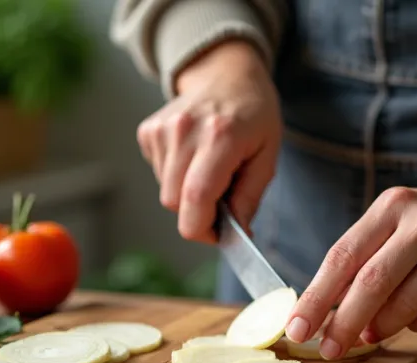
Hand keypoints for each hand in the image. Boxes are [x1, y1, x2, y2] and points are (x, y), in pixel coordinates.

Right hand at [137, 41, 281, 241]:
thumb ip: (250, 197)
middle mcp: (185, 130)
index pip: (196, 198)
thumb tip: (237, 234)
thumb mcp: (268, 155)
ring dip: (187, 194)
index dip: (203, 228)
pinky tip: (193, 157)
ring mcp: (162, 129)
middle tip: (222, 200)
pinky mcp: (148, 131)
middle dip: (198, 213)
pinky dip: (176, 176)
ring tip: (210, 169)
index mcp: (220, 137)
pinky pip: (157, 174)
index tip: (219, 233)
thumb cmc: (254, 115)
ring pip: (165, 192)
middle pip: (175, 203)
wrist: (227, 75)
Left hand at [283, 156, 416, 358]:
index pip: (344, 256)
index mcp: (393, 206)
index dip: (316, 297)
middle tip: (328, 349)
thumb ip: (360, 261)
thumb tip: (325, 314)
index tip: (297, 329)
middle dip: (344, 323)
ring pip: (406, 307)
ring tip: (372, 331)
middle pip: (373, 283)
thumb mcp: (391, 222)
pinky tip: (416, 313)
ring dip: (381, 327)